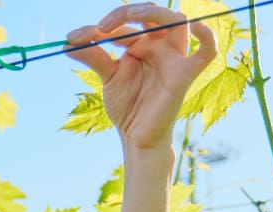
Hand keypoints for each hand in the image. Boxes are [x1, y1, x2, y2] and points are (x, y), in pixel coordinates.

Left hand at [65, 3, 216, 149]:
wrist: (136, 137)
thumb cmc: (127, 106)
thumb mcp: (107, 76)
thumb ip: (92, 56)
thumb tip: (66, 43)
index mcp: (142, 43)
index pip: (124, 23)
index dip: (97, 27)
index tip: (73, 38)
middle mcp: (160, 45)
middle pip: (151, 13)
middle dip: (124, 14)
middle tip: (100, 29)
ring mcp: (174, 57)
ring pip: (177, 20)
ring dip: (151, 14)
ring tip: (125, 21)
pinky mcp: (185, 74)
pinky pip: (207, 52)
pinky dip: (207, 37)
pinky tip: (197, 27)